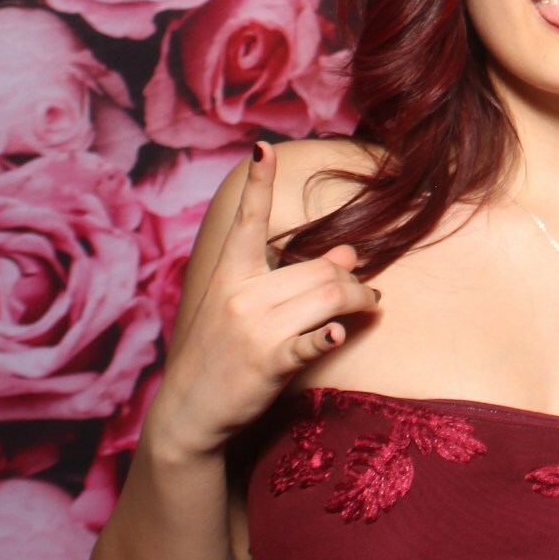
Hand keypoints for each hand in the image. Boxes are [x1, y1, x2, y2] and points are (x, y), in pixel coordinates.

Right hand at [147, 144, 378, 460]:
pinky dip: (332, 334)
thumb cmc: (221, 353)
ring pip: (328, 296)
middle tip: (369, 293)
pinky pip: (313, 340)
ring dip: (360, 300)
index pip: (247, 221)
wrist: (188, 412)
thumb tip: (347, 253)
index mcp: (229, 274)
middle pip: (319, 269)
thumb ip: (292, 278)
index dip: (258, 183)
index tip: (263, 148)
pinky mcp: (270, 362)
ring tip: (370, 307)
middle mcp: (240, 294)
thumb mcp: (246, 309)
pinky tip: (340, 332)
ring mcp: (255, 328)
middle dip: (352, 279)